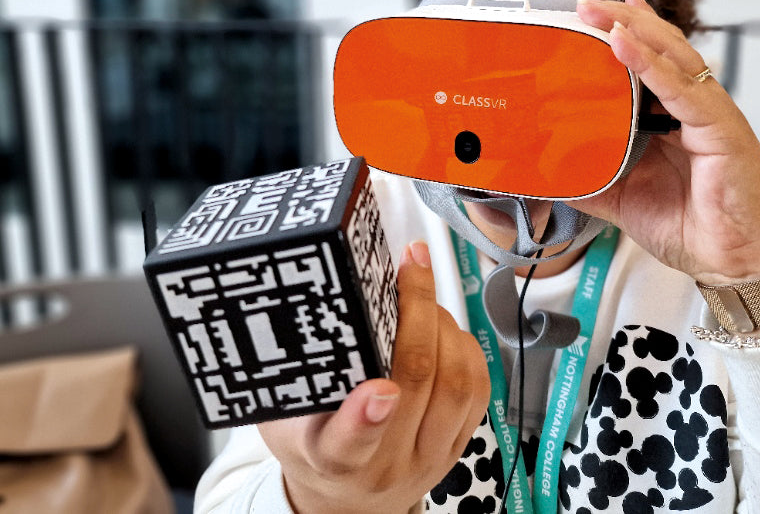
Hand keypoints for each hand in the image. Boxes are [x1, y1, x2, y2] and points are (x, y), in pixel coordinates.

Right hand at [258, 241, 490, 513]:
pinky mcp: (457, 447)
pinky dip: (465, 346)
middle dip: (418, 312)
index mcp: (330, 459)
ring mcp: (428, 457)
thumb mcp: (282, 415)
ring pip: (454, 383)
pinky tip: (444, 325)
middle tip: (410, 269)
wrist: (345, 500)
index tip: (376, 389)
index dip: (365, 417)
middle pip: (416, 384)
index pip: (348, 447)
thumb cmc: (310, 444)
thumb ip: (298, 373)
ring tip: (423, 294)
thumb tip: (317, 304)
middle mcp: (385, 464)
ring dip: (444, 324)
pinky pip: (477, 390)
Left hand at [572, 0, 759, 285]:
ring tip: (597, 12)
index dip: (619, 35)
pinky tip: (624, 43)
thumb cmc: (696, 228)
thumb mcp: (624, 200)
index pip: (645, 63)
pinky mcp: (722, 128)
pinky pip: (683, 88)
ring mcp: (709, 113)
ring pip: (672, 55)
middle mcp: (692, 106)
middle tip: (582, 3)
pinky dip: (652, 63)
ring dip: (633, 28)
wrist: (739, 266)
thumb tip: (547, 172)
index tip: (587, 15)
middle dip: (619, 20)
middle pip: (658, 47)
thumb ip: (590, 180)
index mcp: (673, 117)